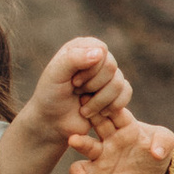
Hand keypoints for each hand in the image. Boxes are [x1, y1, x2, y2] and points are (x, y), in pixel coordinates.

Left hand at [0, 32, 129, 173]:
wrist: (49, 126)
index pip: (101, 52)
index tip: (71, 84)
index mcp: (82, 46)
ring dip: (101, 101)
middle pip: (113, 68)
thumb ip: (73, 58)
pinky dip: (111, 108)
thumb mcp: (54, 76)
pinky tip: (93, 113)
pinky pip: (126, 97)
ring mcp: (106, 76)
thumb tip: (100, 51)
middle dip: (94, 89)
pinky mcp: (114, 95)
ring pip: (122, 84)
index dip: (88, 73)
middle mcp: (96, 57)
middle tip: (76, 97)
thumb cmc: (47, 100)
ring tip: (83, 107)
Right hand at [67, 94, 173, 173]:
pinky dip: (78, 170)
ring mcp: (102, 154)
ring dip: (79, 142)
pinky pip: (84, 169)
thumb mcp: (166, 143)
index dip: (108, 102)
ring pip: (87, 145)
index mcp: (125, 123)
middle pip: (97, 122)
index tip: (99, 94)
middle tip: (81, 107)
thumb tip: (156, 152)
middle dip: (89, 114)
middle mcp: (110, 136)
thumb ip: (164, 141)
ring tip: (73, 140)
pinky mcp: (97, 173)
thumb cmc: (158, 153)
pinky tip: (76, 172)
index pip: (115, 110)